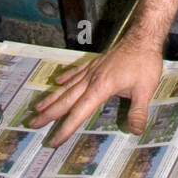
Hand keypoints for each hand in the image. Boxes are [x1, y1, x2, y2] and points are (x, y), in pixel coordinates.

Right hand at [28, 34, 162, 146]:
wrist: (142, 36)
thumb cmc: (144, 62)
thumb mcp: (146, 89)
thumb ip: (138, 111)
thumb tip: (134, 131)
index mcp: (100, 88)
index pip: (78, 113)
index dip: (65, 129)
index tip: (53, 141)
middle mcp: (91, 79)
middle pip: (65, 100)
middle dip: (49, 114)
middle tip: (32, 123)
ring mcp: (92, 70)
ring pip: (67, 86)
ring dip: (52, 97)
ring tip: (38, 107)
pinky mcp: (96, 62)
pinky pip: (76, 72)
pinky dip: (65, 77)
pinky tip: (57, 81)